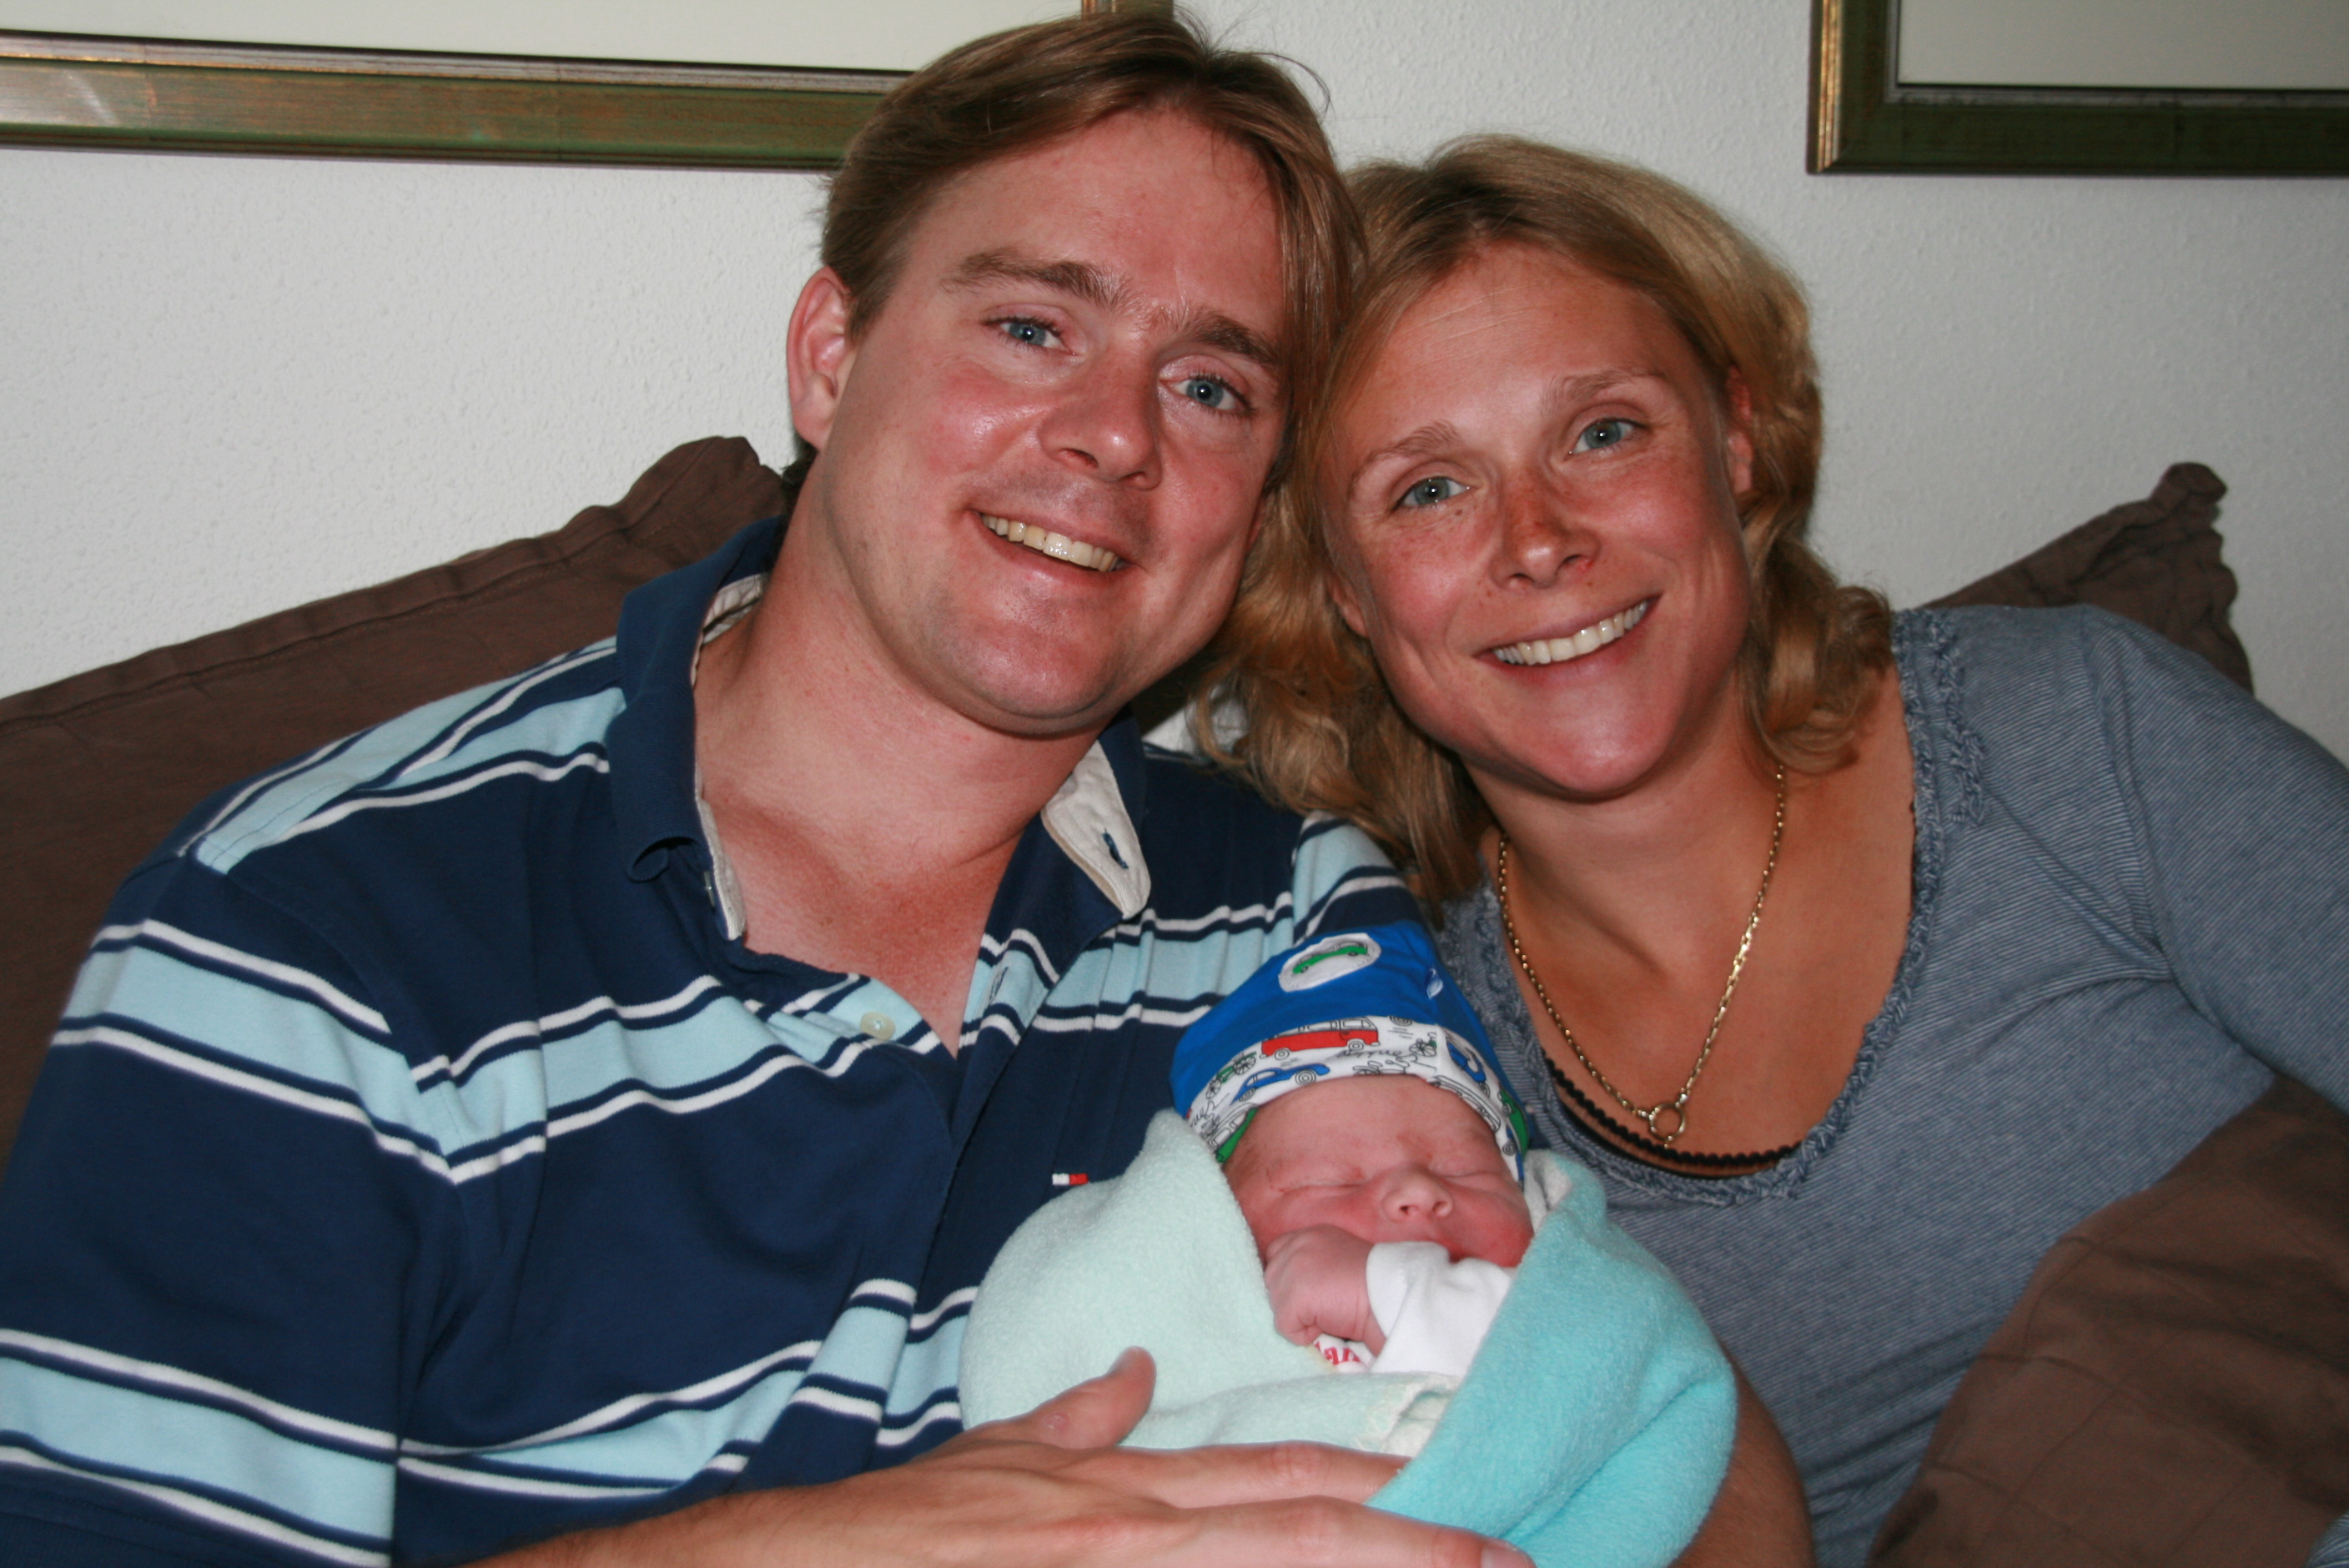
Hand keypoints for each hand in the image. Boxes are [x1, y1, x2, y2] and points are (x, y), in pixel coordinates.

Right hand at [493, 1348, 1528, 1566]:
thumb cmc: (902, 1532)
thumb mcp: (996, 1462)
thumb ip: (1079, 1423)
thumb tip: (1142, 1379)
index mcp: (1123, 1493)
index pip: (1281, 1481)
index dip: (1380, 1484)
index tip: (1467, 1491)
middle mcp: (1132, 1534)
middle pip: (1300, 1534)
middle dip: (1415, 1548)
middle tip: (1515, 1552)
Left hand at [1262, 1225, 1382, 1351]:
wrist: (1391, 1294)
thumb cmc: (1373, 1283)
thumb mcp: (1338, 1260)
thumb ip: (1313, 1264)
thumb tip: (1296, 1288)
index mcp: (1310, 1234)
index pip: (1277, 1252)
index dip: (1288, 1277)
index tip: (1309, 1292)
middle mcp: (1297, 1245)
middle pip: (1272, 1281)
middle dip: (1292, 1299)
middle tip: (1326, 1304)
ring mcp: (1292, 1269)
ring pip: (1277, 1306)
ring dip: (1300, 1317)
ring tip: (1331, 1312)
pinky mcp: (1294, 1297)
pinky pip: (1286, 1328)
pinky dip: (1305, 1335)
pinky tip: (1329, 1325)